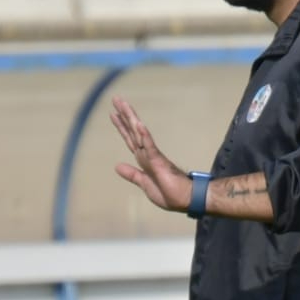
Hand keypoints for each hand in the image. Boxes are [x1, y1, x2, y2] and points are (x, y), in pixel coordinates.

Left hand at [109, 97, 191, 212]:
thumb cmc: (169, 194)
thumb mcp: (145, 184)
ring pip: (140, 134)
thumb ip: (133, 174)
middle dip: (124, 115)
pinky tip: (139, 125)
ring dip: (131, 119)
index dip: (122, 126)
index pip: (130, 139)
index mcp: (144, 160)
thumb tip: (117, 166)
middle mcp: (148, 154)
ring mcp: (154, 156)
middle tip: (116, 99)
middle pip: (133, 131)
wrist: (186, 200)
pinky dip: (144, 136)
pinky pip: (150, 147)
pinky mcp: (160, 162)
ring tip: (123, 105)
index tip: (113, 113)